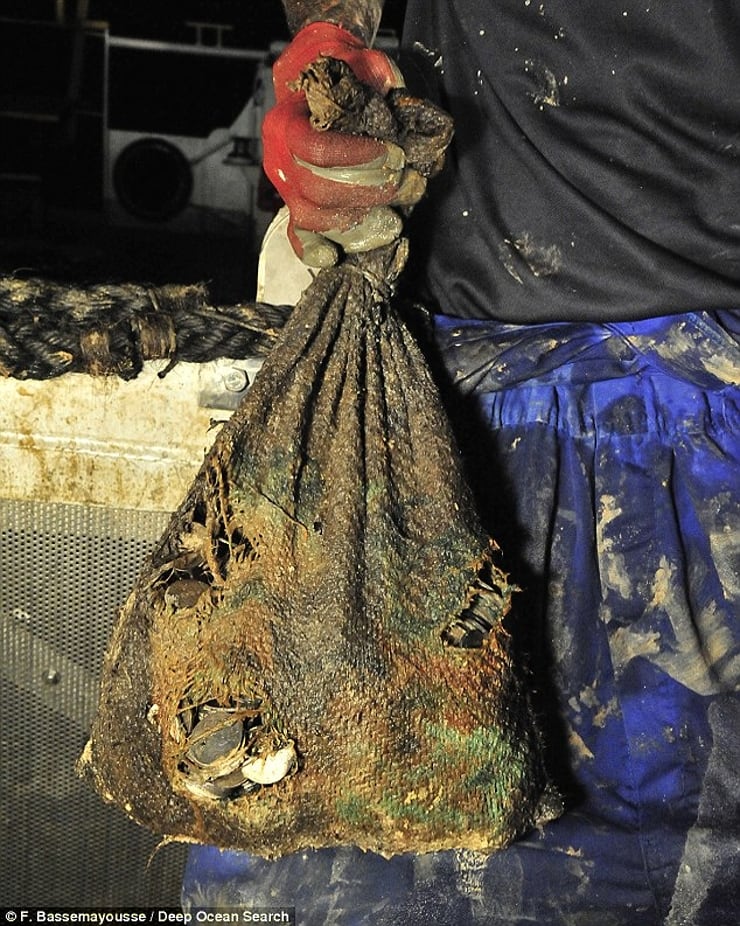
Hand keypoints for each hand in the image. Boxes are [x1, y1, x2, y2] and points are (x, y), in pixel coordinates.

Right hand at [262, 22, 425, 266]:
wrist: (318, 76)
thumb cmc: (341, 73)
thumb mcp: (359, 64)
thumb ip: (375, 79)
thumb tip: (401, 102)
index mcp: (286, 123)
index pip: (315, 150)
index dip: (356, 158)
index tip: (393, 156)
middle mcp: (278, 159)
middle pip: (316, 190)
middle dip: (366, 191)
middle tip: (402, 183)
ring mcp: (285, 187)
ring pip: (312, 217)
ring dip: (358, 219)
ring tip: (394, 213)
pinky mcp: (297, 206)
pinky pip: (299, 236)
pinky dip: (315, 251)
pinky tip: (334, 257)